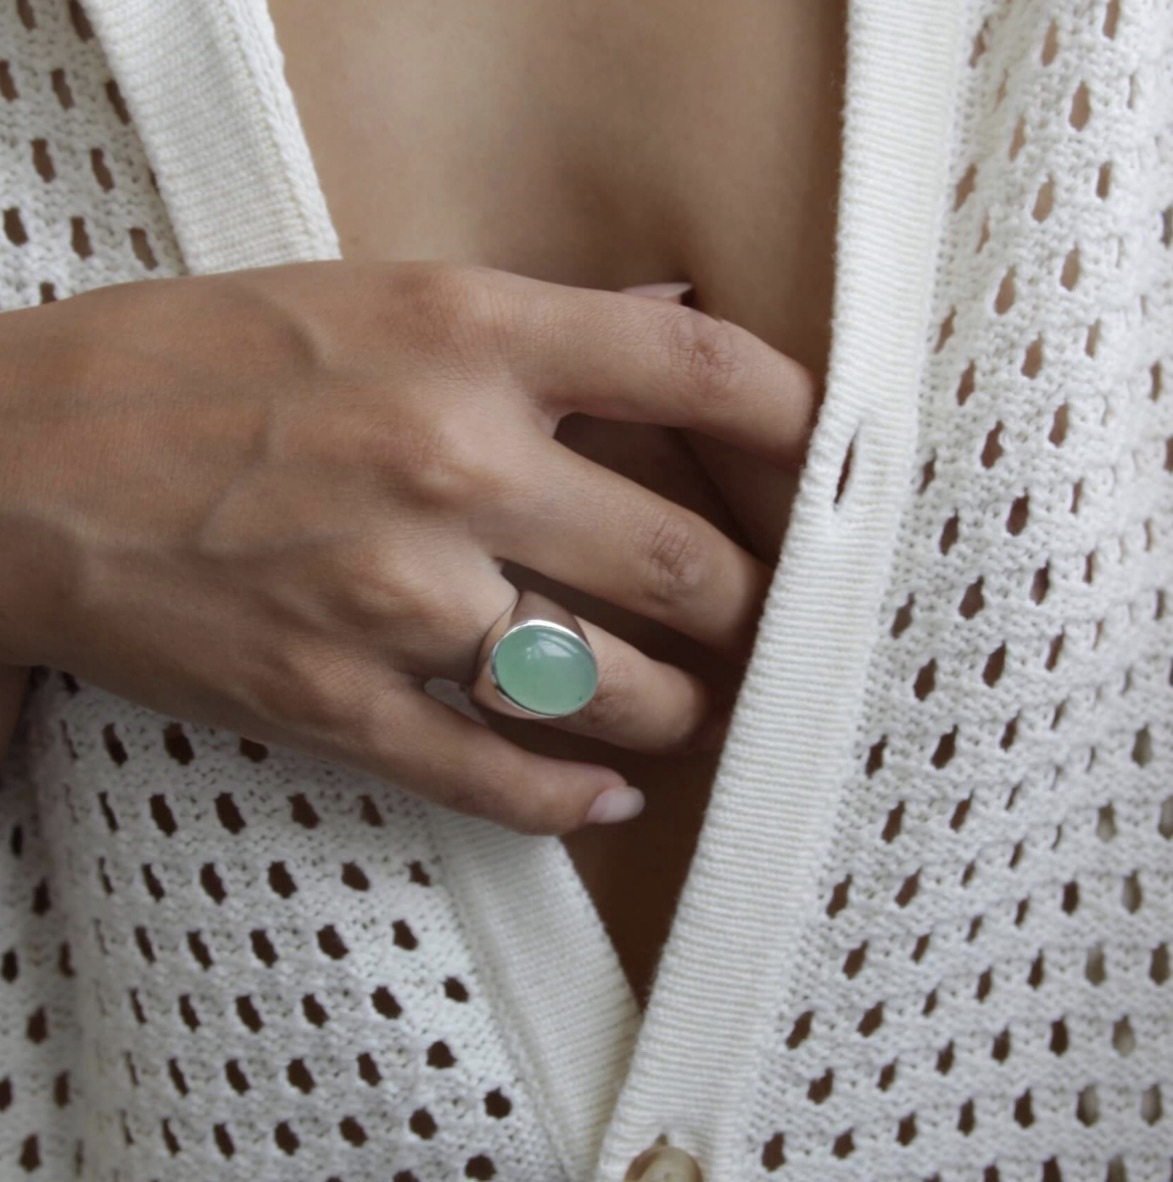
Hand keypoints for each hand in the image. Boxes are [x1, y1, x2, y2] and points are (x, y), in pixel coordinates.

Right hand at [0, 262, 814, 833]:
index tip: (817, 461)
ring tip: (685, 700)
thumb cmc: (197, 362)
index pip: (706, 376)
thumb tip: (669, 320)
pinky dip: (579, 798)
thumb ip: (540, 317)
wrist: (21, 463)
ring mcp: (399, 600)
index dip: (797, 425)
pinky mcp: (343, 707)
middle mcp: (452, 465)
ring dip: (681, 706)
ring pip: (624, 693)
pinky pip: (507, 778)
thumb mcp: (375, 292)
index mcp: (468, 336)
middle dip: (747, 600)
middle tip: (748, 607)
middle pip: (695, 567)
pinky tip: (609, 791)